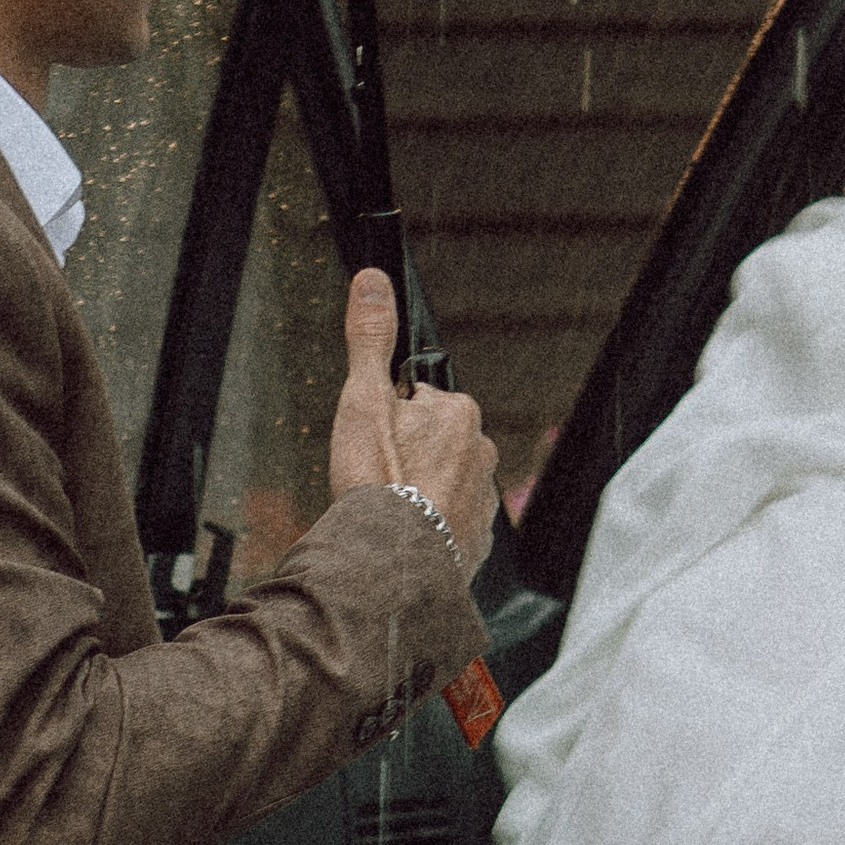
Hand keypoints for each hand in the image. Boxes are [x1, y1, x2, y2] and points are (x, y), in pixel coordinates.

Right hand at [327, 269, 499, 572]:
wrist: (392, 562)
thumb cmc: (378, 482)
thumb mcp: (362, 398)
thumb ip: (370, 339)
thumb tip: (373, 282)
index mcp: (458, 414)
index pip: (420, 402)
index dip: (390, 420)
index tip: (374, 441)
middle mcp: (481, 453)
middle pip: (434, 444)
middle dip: (407, 457)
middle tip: (376, 477)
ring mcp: (482, 500)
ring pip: (442, 485)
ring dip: (418, 493)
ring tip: (387, 508)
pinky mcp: (476, 542)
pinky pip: (448, 524)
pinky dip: (428, 527)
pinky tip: (403, 534)